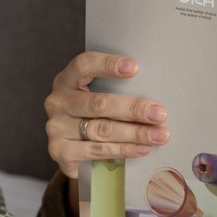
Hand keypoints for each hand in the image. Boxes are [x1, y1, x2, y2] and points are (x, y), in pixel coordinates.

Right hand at [44, 51, 169, 177]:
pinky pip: (98, 151)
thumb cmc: (91, 116)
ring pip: (102, 130)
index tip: (134, 67)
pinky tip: (142, 149)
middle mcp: (58, 103)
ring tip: (159, 135)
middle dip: (134, 109)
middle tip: (160, 113)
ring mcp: (57, 128)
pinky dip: (124, 150)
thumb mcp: (96, 97)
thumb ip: (116, 91)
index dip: (107, 64)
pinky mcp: (61, 152)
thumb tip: (154, 94)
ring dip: (135, 133)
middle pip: (99, 104)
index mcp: (66, 81)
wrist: (70, 150)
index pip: (83, 65)